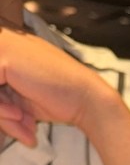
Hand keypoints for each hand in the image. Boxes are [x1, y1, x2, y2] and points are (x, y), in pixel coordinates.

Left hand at [0, 20, 110, 145]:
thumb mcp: (16, 99)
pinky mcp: (2, 57)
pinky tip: (19, 113)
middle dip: (0, 111)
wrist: (85, 100)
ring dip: (0, 113)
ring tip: (21, 122)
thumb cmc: (58, 99)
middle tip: (18, 126)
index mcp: (4, 45)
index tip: (12, 118)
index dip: (1, 105)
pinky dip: (0, 110)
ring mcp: (0, 44)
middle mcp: (0, 38)